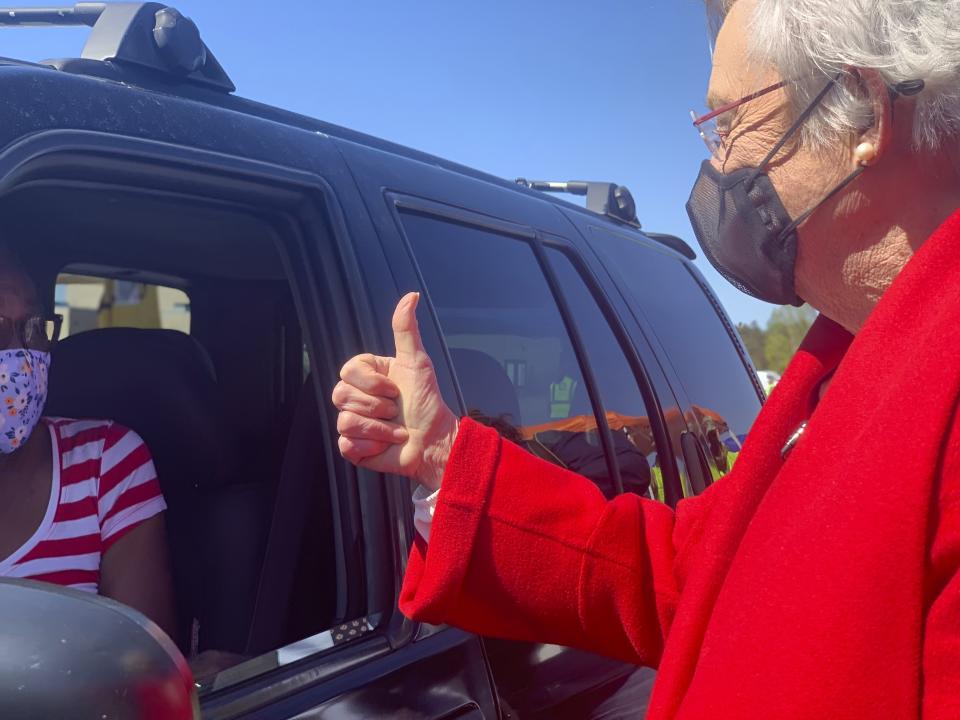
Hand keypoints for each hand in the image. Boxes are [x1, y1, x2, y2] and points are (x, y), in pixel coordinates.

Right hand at [332, 292, 458, 490]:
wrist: (434, 441)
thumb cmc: (427, 401)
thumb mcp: (417, 362)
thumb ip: (407, 330)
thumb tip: (412, 295)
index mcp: (368, 376)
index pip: (348, 371)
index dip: (372, 383)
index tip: (394, 389)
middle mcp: (357, 397)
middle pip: (340, 395)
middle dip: (376, 406)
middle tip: (395, 411)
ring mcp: (353, 422)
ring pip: (345, 421)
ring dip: (378, 429)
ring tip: (395, 430)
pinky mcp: (352, 447)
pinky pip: (346, 444)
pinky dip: (371, 446)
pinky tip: (385, 446)